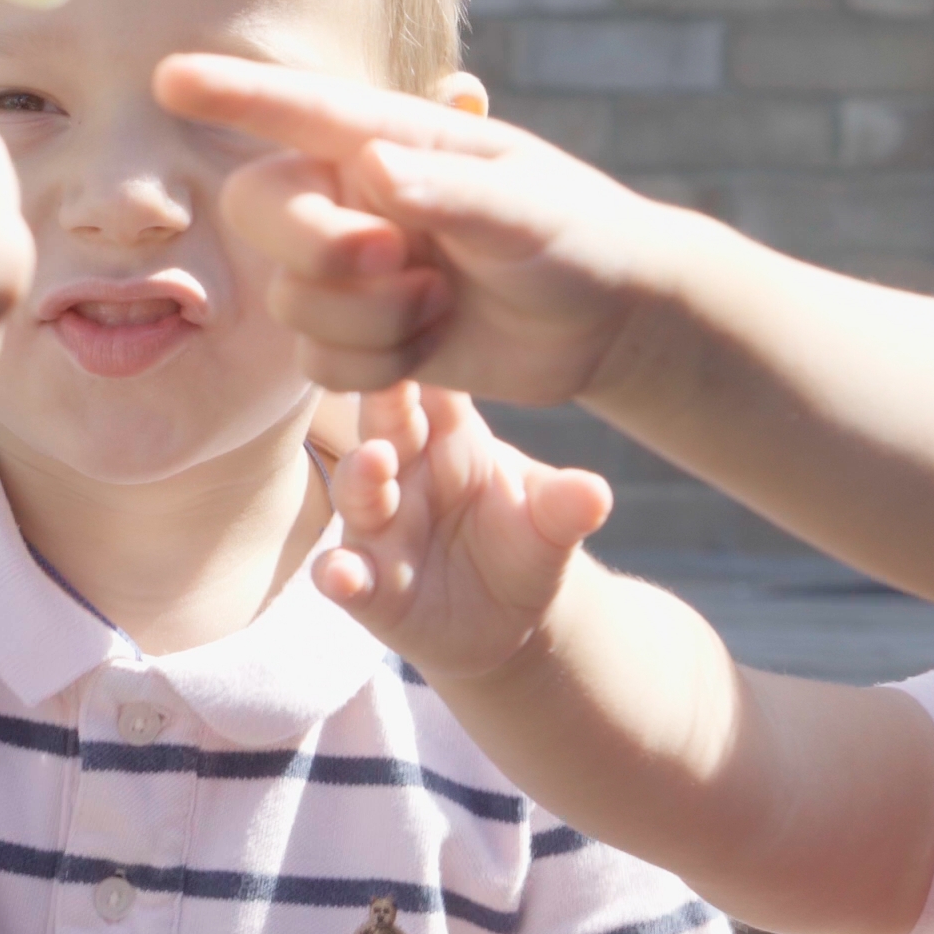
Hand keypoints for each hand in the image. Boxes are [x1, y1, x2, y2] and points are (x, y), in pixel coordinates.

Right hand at [157, 56, 685, 404]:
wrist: (604, 318)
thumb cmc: (577, 237)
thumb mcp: (527, 212)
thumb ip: (450, 193)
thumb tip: (372, 171)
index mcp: (391, 138)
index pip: (297, 109)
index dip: (233, 94)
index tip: (169, 76)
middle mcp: (354, 194)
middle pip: (260, 206)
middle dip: (319, 247)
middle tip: (400, 259)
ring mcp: (349, 268)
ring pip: (291, 301)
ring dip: (370, 319)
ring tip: (444, 301)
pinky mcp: (358, 334)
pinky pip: (317, 362)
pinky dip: (375, 366)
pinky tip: (433, 344)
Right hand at [317, 384, 614, 679]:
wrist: (516, 617)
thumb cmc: (527, 540)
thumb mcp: (553, 523)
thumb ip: (566, 505)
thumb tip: (597, 493)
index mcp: (451, 437)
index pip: (433, 387)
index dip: (424, 360)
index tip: (420, 315)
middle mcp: (405, 472)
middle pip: (385, 427)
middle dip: (383, 404)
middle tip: (385, 378)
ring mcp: (382, 529)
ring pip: (358, 493)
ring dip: (360, 477)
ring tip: (373, 463)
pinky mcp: (371, 588)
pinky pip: (346, 575)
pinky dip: (338, 574)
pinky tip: (336, 575)